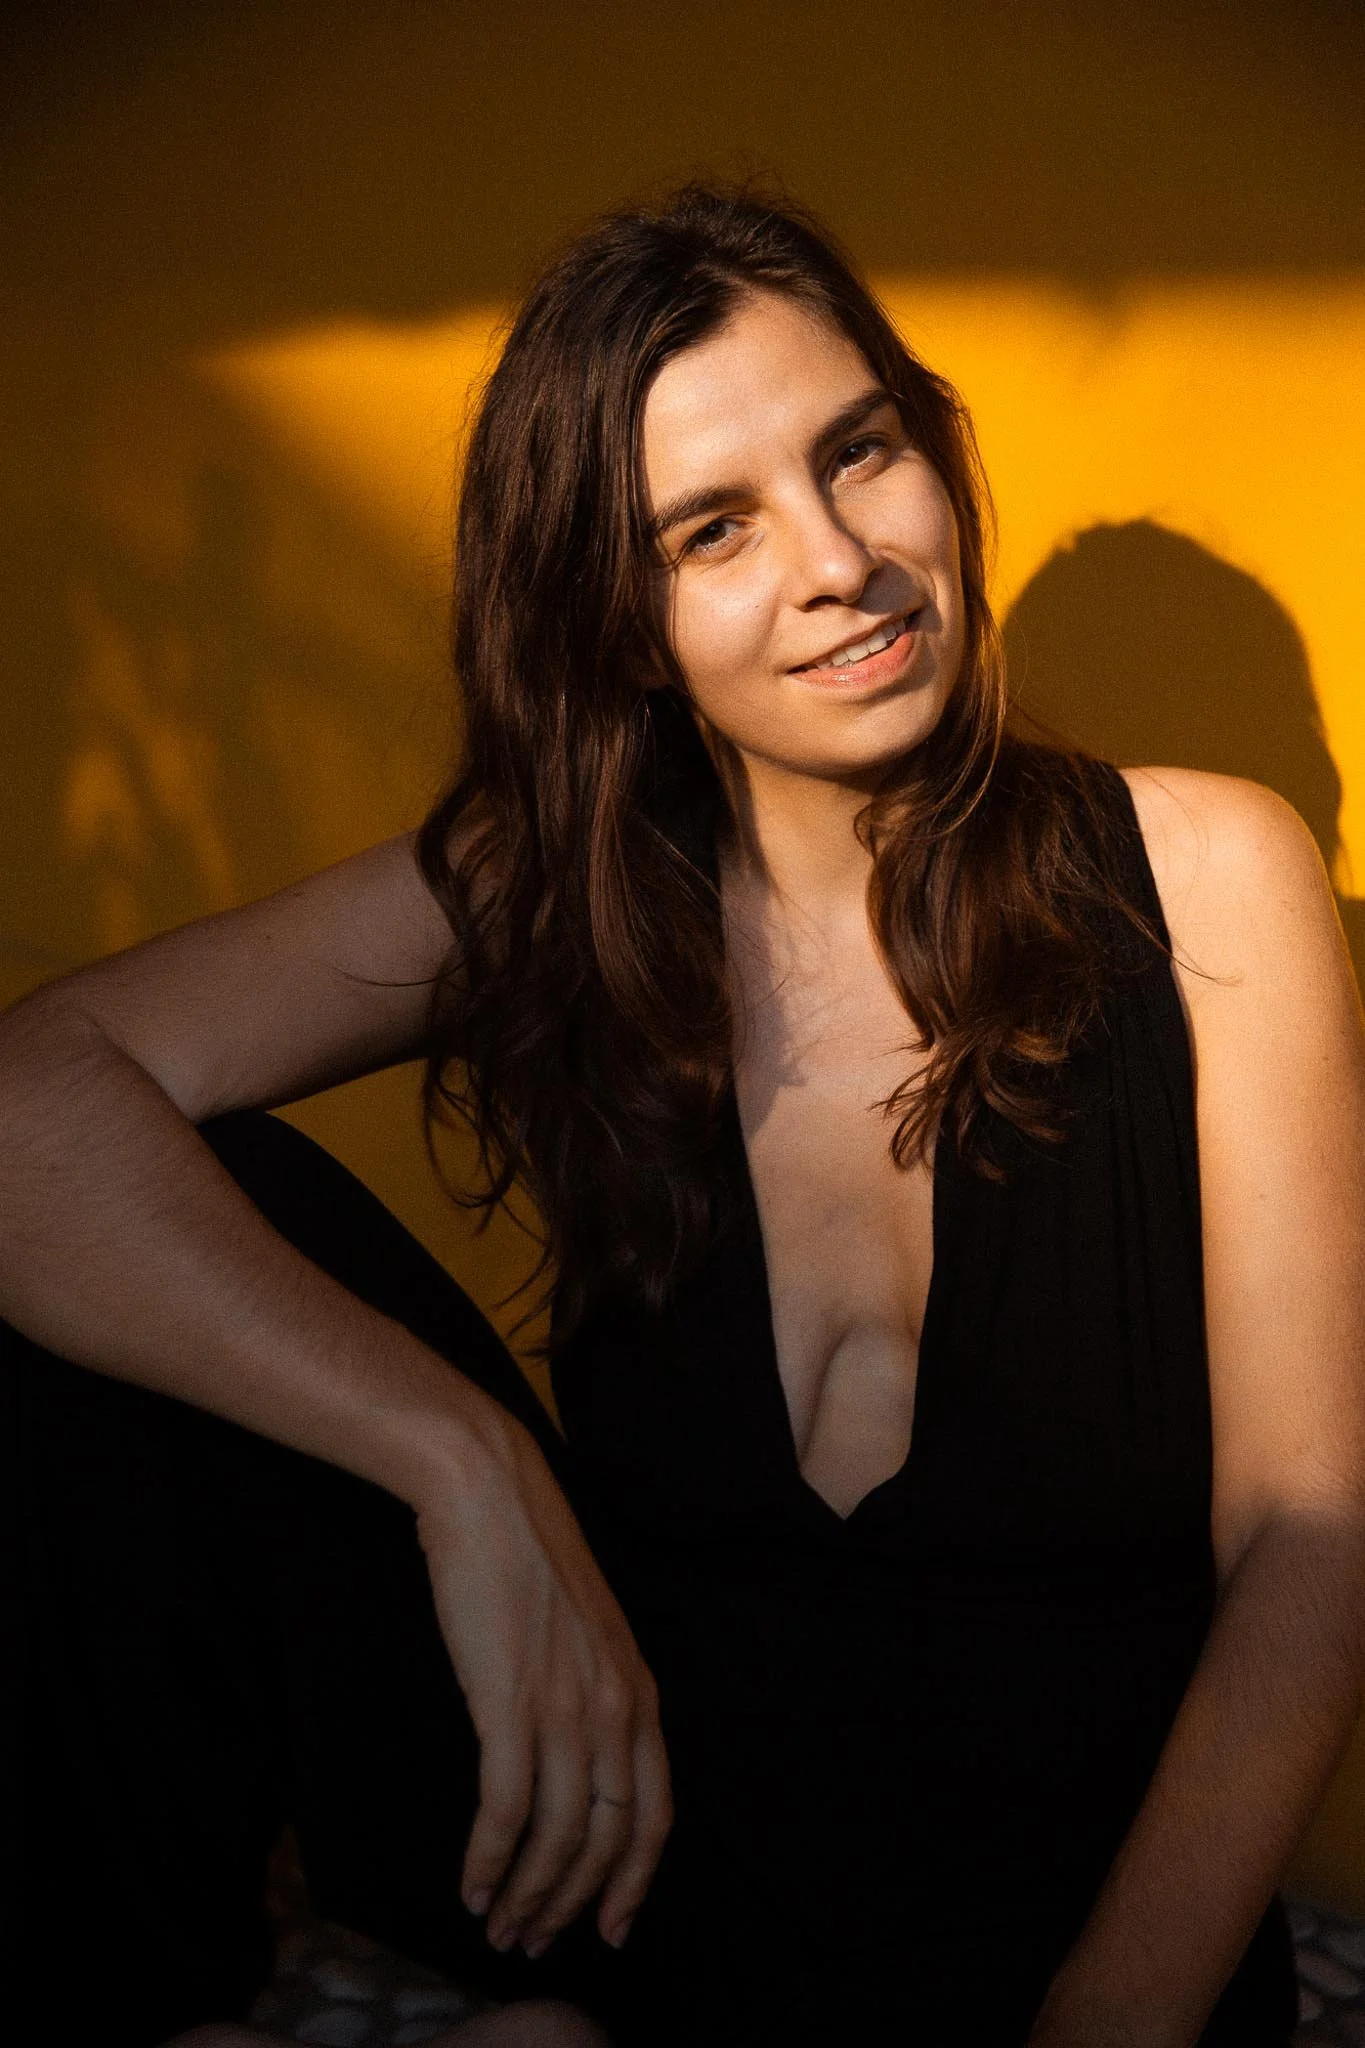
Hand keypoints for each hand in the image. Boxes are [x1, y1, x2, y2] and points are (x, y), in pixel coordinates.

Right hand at [415, 1412, 672, 1957]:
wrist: (489, 1496)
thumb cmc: (526, 1558)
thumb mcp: (587, 1632)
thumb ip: (593, 1693)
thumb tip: (575, 1761)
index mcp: (639, 1690)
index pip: (655, 1814)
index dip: (634, 1881)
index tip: (612, 1928)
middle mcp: (615, 1707)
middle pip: (608, 1841)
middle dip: (573, 1905)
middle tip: (534, 1941)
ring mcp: (565, 1707)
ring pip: (556, 1839)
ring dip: (527, 1896)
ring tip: (498, 1926)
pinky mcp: (509, 1704)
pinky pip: (505, 1810)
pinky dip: (489, 1860)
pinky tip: (472, 1884)